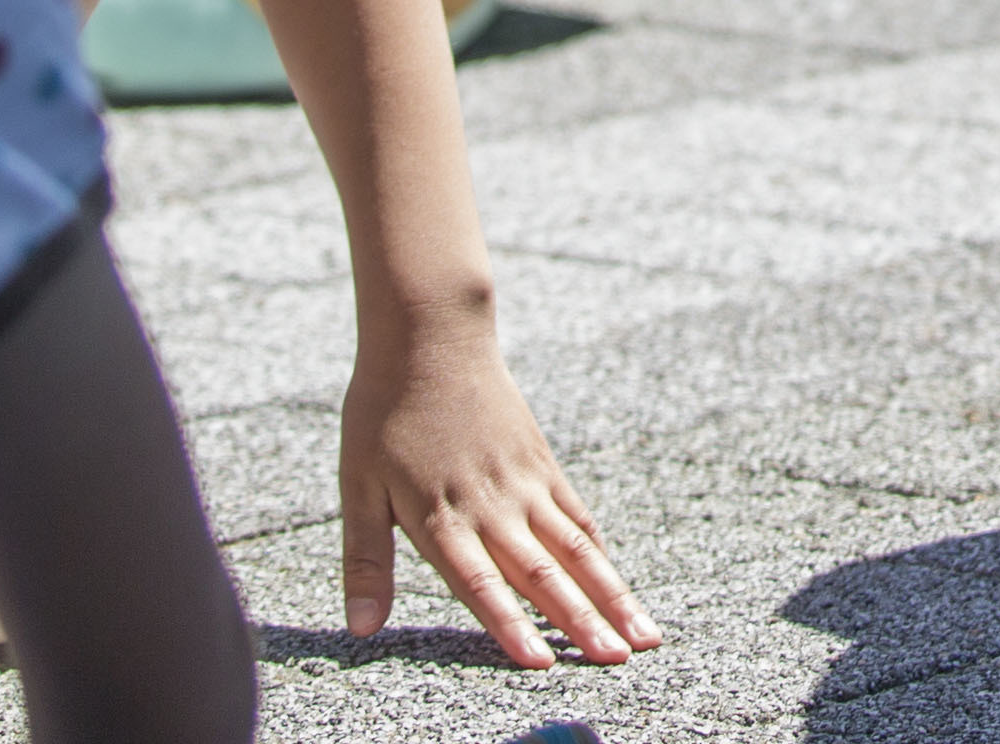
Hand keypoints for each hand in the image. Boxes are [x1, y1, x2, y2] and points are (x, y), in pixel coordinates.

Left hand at [339, 316, 655, 667]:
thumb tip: (360, 628)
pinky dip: (598, 553)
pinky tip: (618, 583)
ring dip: (609, 595)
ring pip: (575, 550)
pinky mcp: (541, 464)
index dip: (510, 626)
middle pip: (543, 574)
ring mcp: (524, 484)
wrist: (433, 335)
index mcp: (441, 517)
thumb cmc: (384, 411)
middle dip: (581, 623)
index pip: (481, 584)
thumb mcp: (357, 487)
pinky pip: (576, 516)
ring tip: (642, 635)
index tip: (542, 664)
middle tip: (616, 661)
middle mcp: (491, 506)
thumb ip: (365, 561)